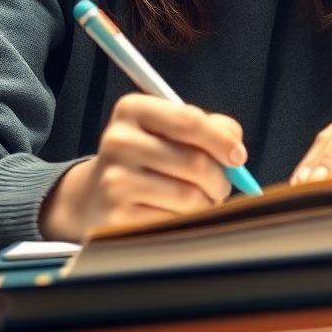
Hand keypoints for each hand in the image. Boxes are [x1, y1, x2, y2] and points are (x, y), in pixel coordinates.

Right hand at [39, 94, 245, 241]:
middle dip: (220, 179)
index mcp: (132, 109)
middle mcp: (119, 141)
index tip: (238, 157)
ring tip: (203, 200)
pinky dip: (186, 221)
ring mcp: (114, 180)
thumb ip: (210, 127)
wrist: (93, 194)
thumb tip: (236, 149)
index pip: (189, 121)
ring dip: (207, 203)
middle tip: (222, 186)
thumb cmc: (147, 156)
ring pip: (188, 196)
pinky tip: (178, 214)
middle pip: (194, 162)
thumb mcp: (169, 129)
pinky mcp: (116, 218)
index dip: (222, 141)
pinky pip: (173, 222)